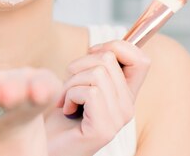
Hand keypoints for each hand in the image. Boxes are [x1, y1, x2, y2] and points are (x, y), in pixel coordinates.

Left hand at [45, 40, 150, 155]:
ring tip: (67, 99)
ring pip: (97, 74)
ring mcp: (118, 120)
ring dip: (71, 82)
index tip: (92, 54)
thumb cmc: (61, 111)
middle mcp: (127, 107)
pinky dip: (70, 95)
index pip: (141, 59)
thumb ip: (98, 65)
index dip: (116, 46)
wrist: (48, 142)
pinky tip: (67, 109)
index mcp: (125, 94)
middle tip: (70, 85)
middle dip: (79, 65)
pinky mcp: (104, 130)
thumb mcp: (82, 80)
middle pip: (109, 58)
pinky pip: (90, 93)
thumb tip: (107, 47)